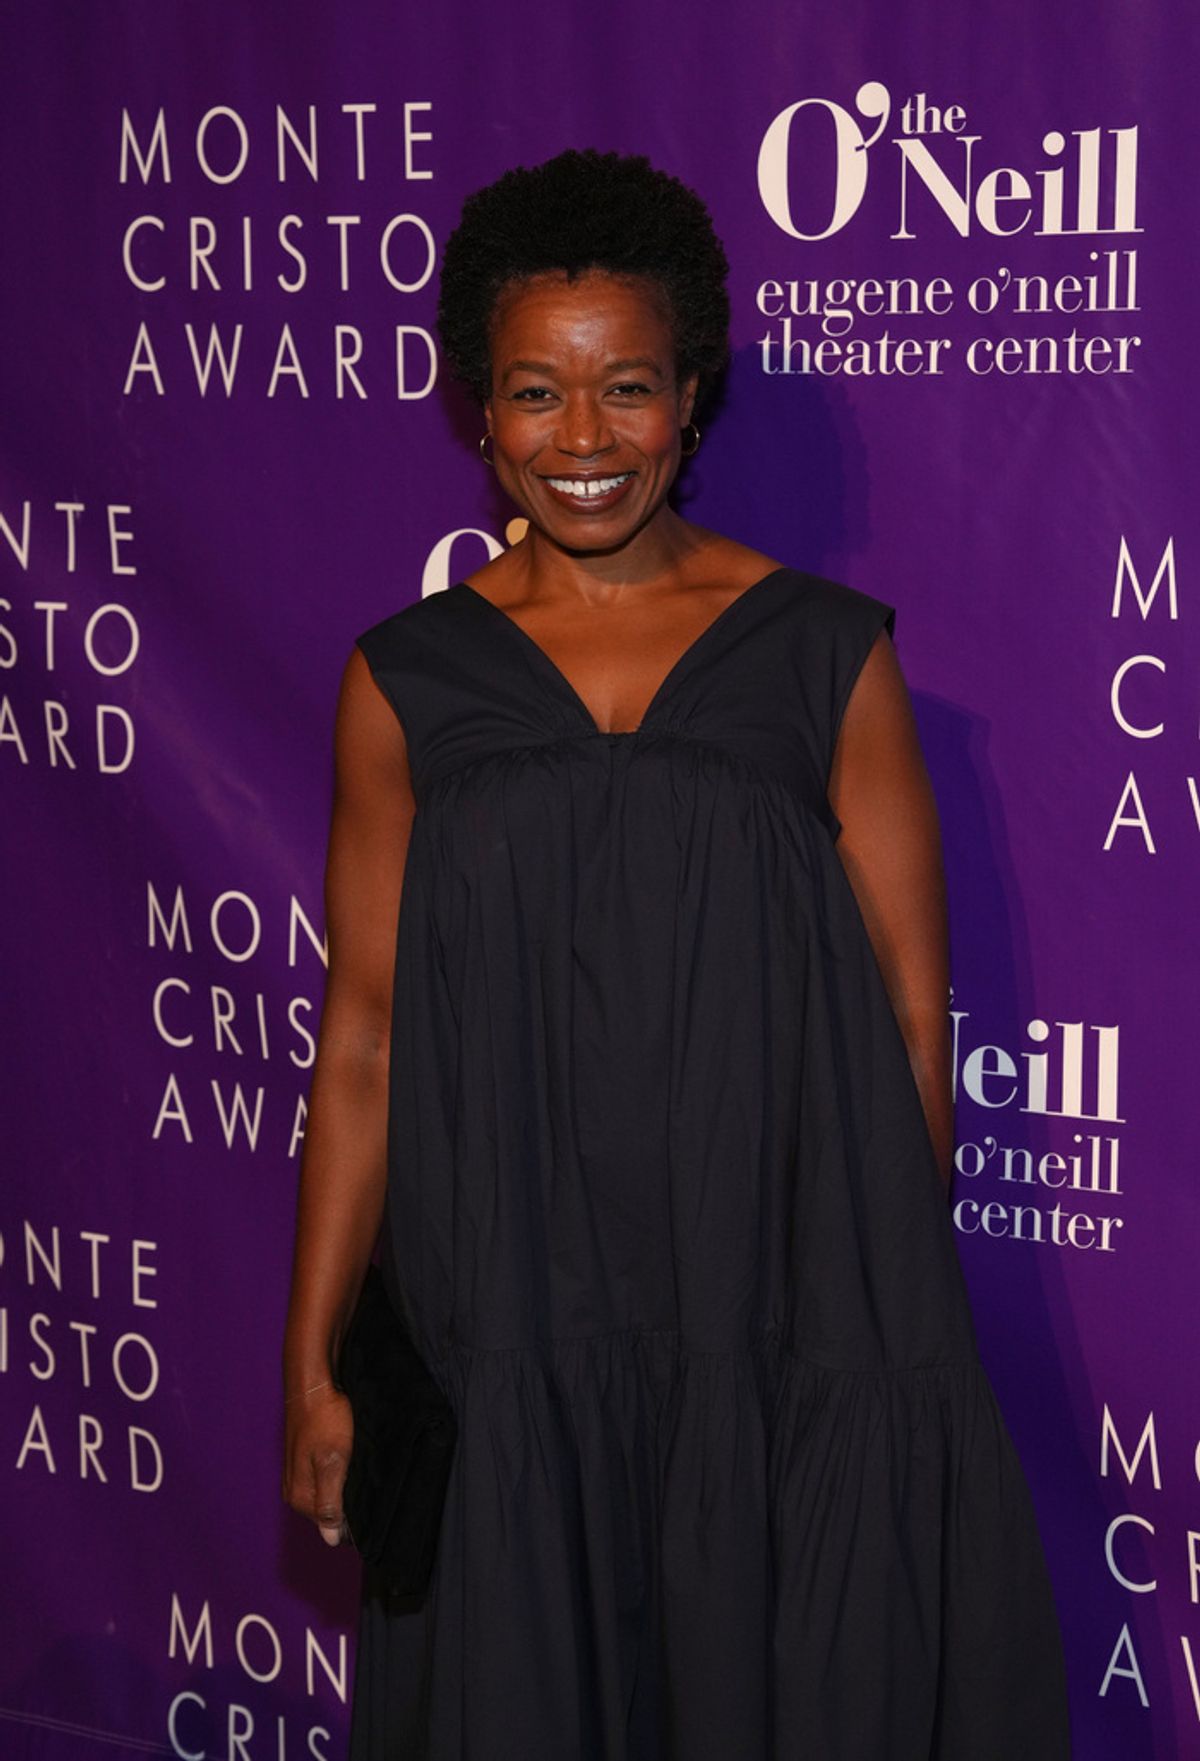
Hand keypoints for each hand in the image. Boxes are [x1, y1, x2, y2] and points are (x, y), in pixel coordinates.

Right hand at [282, 1382, 354, 1547]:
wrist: (313, 1383)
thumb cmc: (325, 1419)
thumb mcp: (332, 1463)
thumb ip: (329, 1503)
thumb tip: (331, 1540)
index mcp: (299, 1497)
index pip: (332, 1529)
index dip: (354, 1522)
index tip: (371, 1505)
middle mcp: (294, 1491)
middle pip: (329, 1512)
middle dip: (349, 1505)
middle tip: (370, 1484)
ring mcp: (297, 1475)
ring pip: (329, 1495)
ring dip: (346, 1488)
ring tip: (361, 1470)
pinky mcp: (304, 1460)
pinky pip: (325, 1479)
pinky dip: (340, 1474)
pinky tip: (351, 1461)